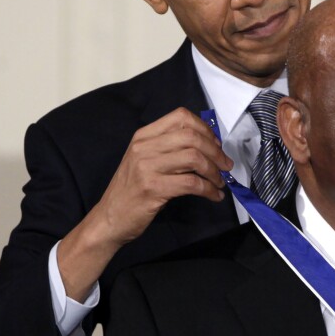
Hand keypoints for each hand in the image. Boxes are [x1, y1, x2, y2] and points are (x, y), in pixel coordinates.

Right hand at [58, 108, 233, 300]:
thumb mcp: (146, 160)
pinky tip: (214, 196)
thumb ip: (170, 148)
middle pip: (192, 137)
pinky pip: (192, 184)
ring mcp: (147, 167)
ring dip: (214, 171)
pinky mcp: (153, 188)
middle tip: (225, 166)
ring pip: (194, 158)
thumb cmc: (132, 189)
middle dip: (216, 151)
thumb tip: (209, 144)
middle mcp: (144, 147)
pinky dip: (209, 190)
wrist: (109, 219)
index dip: (205, 129)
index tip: (216, 145)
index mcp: (143, 136)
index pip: (181, 117)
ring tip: (219, 182)